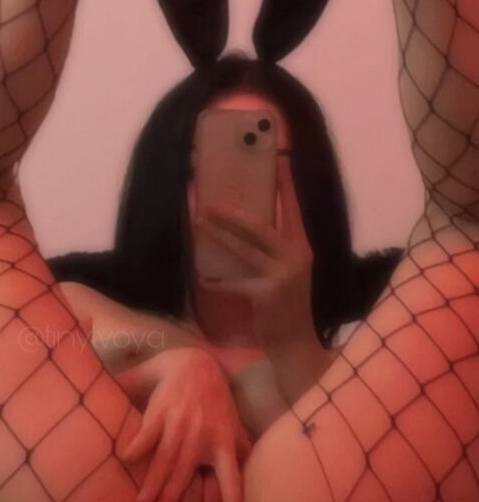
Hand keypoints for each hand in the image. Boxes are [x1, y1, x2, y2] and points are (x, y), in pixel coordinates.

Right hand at [118, 347, 249, 501]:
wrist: (194, 363)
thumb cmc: (215, 401)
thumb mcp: (233, 424)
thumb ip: (241, 451)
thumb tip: (255, 479)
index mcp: (222, 442)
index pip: (231, 475)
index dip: (233, 498)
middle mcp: (201, 436)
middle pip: (184, 473)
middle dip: (171, 499)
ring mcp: (180, 423)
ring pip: (165, 458)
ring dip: (153, 483)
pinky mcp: (161, 410)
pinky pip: (149, 432)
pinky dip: (138, 445)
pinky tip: (128, 460)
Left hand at [197, 157, 315, 353]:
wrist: (296, 344)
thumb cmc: (287, 305)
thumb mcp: (288, 271)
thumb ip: (275, 250)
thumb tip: (244, 226)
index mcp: (302, 246)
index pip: (293, 207)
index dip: (285, 183)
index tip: (278, 157)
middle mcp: (296, 256)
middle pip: (260, 226)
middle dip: (233, 212)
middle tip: (209, 201)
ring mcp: (282, 275)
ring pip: (244, 248)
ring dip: (219, 235)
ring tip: (199, 222)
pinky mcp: (267, 294)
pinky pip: (235, 282)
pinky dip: (217, 279)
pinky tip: (202, 276)